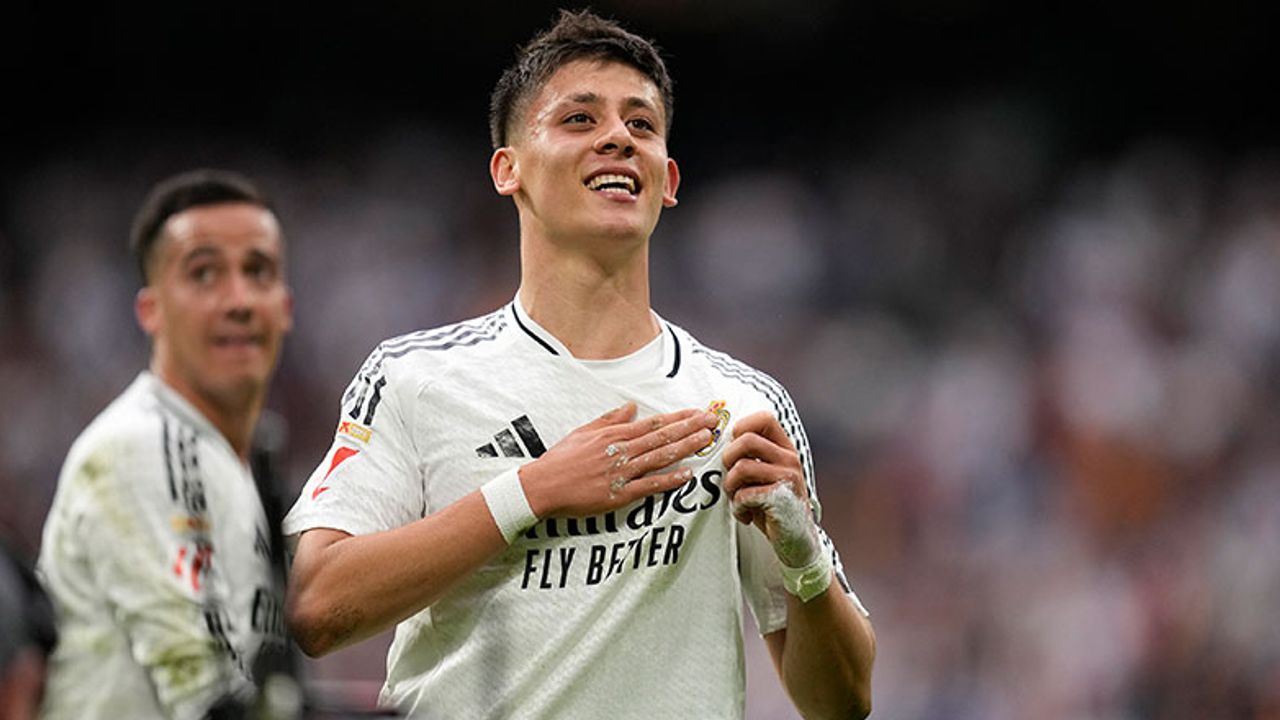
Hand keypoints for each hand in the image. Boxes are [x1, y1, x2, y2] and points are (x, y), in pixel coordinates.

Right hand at [519, 403, 718, 517]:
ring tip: (706, 441)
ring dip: (685, 448)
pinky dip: (668, 480)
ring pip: (660, 457)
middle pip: (662, 437)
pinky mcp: (619, 494)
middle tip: (713, 422)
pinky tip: (687, 475)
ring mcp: (621, 472)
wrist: (542, 486)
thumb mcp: (583, 432)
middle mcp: (621, 450)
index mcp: (613, 434)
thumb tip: (631, 407)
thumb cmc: (560, 460)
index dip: (678, 417)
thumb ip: (610, 419)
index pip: (653, 423)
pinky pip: (649, 485)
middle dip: (690, 428)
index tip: (698, 412)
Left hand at [722, 412, 820, 568]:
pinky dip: (738, 508)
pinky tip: (746, 516)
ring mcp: (788, 478)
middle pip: (746, 440)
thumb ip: (751, 457)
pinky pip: (745, 494)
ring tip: (738, 500)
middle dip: (728, 460)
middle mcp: (790, 459)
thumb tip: (717, 440)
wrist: (796, 541)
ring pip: (742, 468)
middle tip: (731, 480)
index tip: (734, 449)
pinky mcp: (781, 499)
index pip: (764, 418)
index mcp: (785, 449)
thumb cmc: (772, 506)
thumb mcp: (765, 476)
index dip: (741, 427)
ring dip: (731, 487)